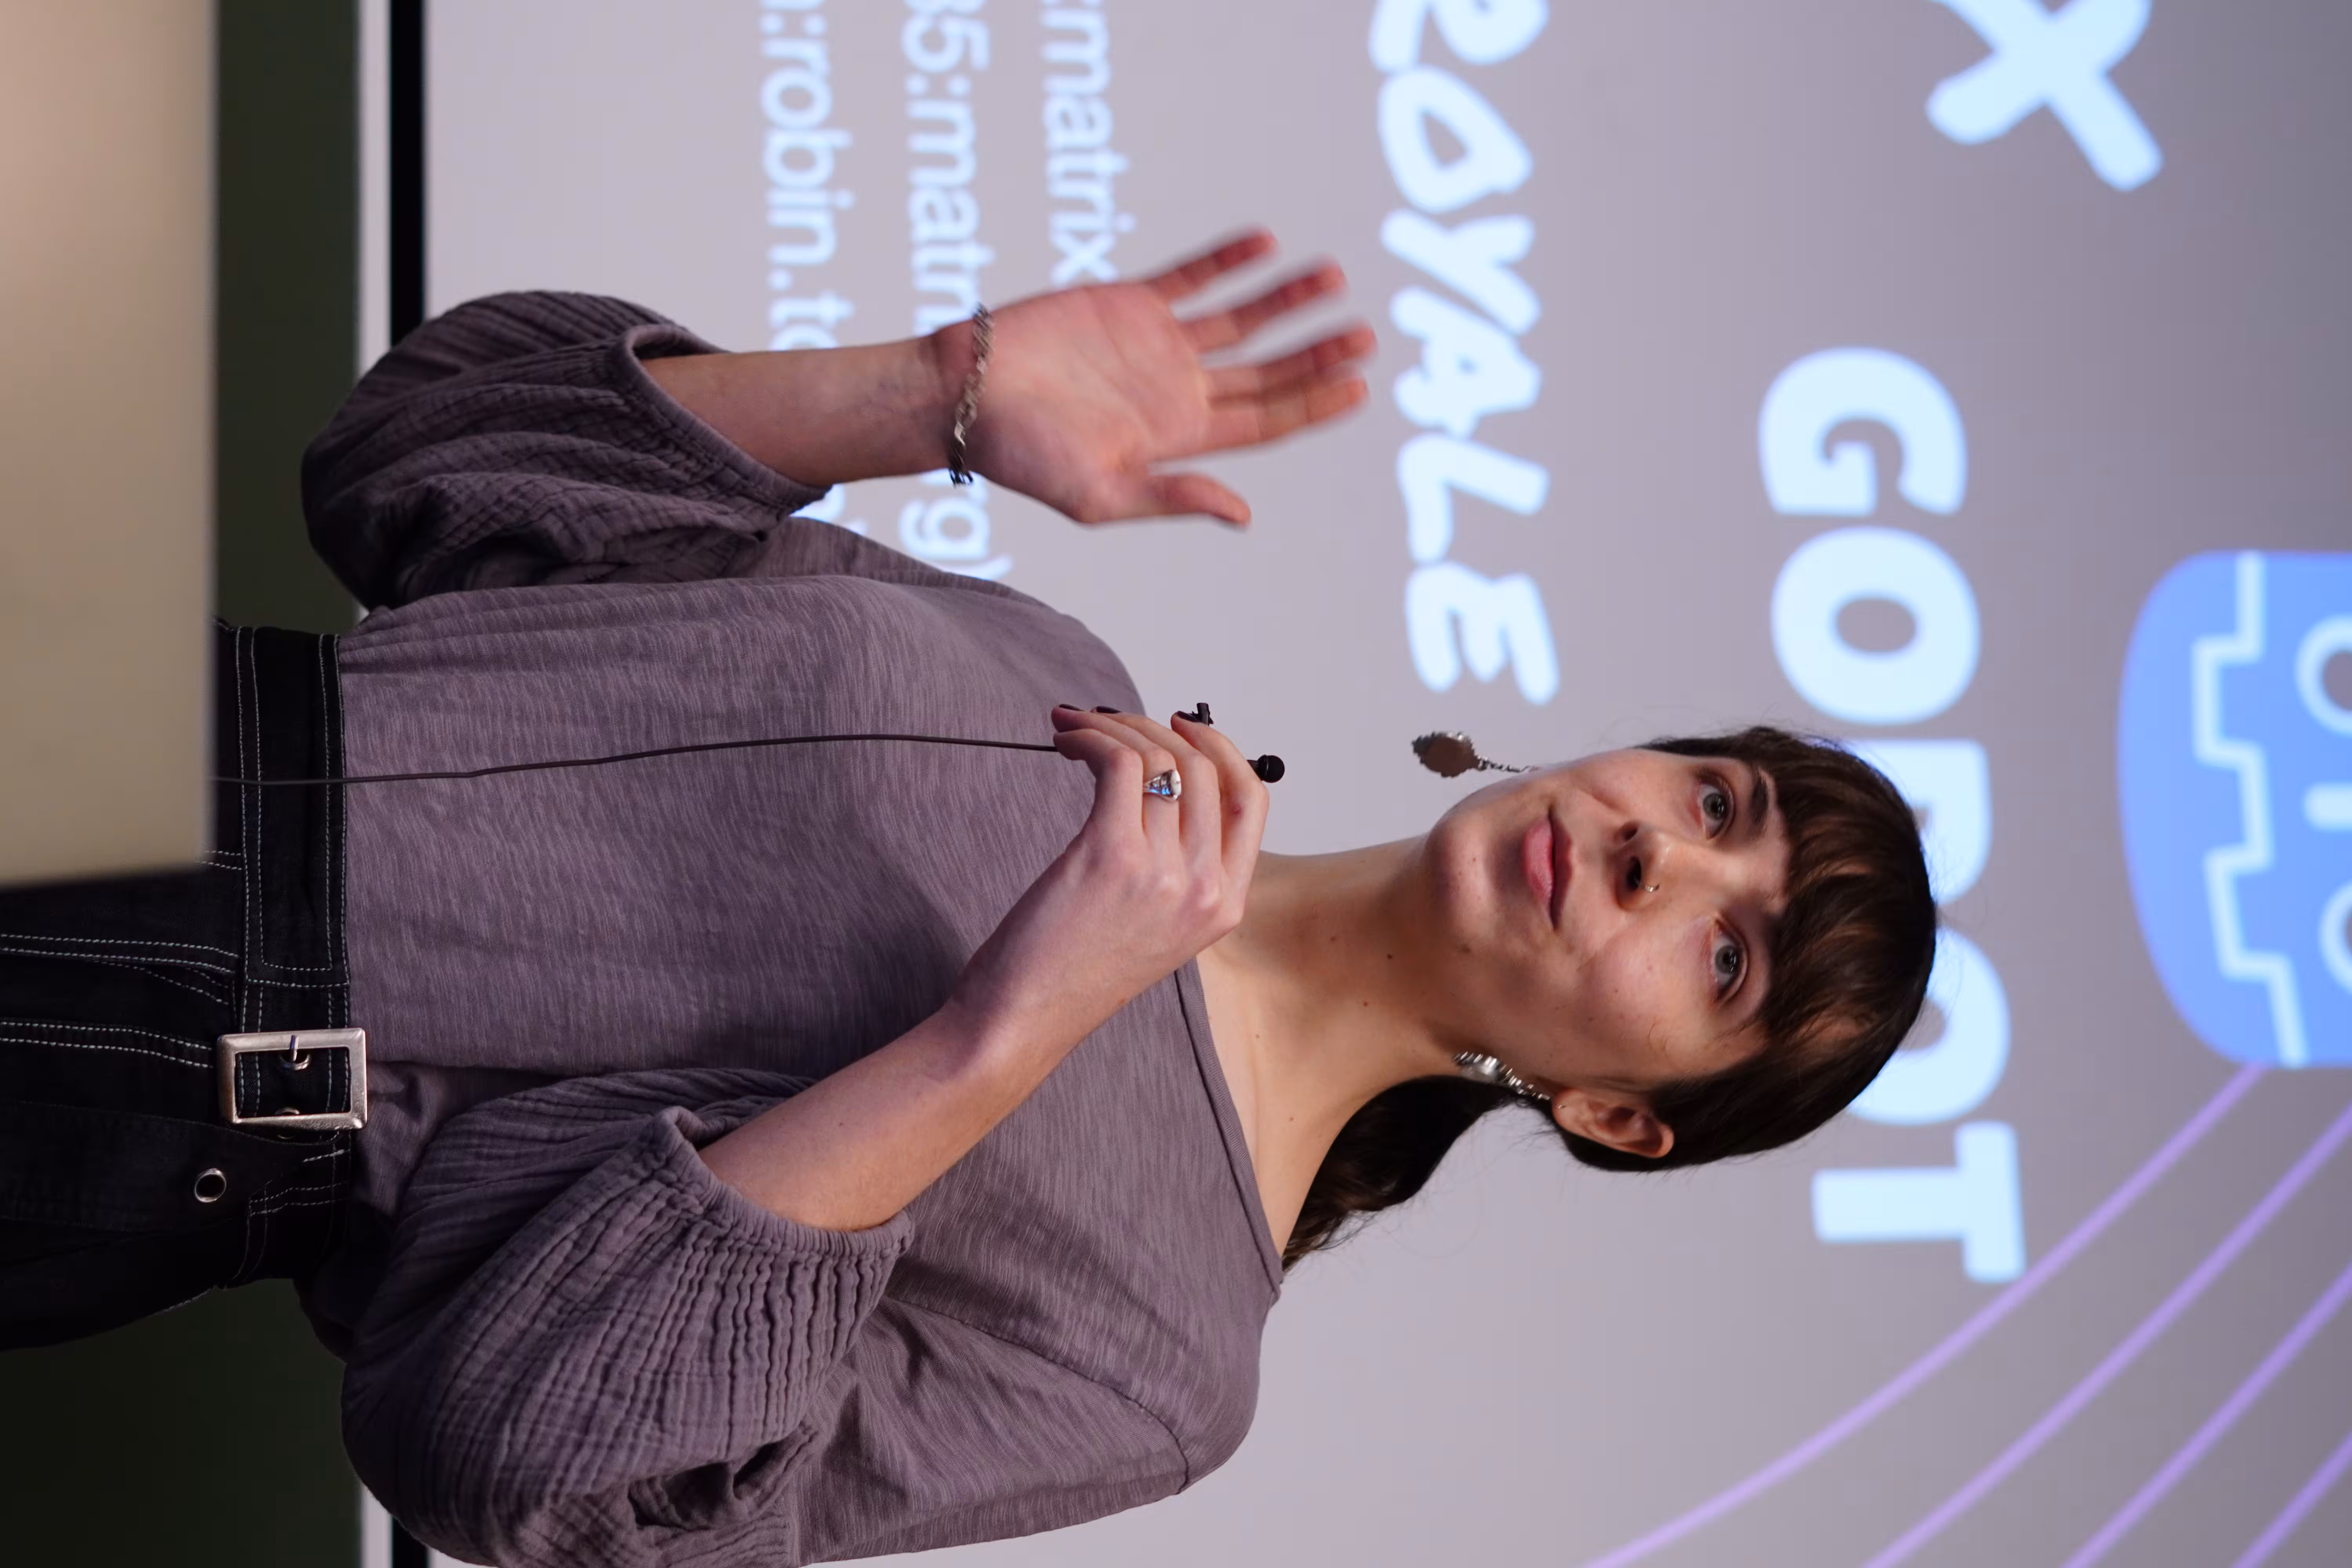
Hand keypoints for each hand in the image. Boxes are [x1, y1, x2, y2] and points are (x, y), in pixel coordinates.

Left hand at [951, 708, 1269, 1048]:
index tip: (1179, 725)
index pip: (1250, 801)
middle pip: (1203, 767)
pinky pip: (1119, 764)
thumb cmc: (1071, 974)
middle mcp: (1204, 890)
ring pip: (1158, 758)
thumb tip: (1162, 780)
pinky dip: (1091, 739)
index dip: (1220, 749)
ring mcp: (1164, 874)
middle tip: (1107, 720)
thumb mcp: (1153, 926)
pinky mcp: (1112, 855)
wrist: (1023, 1020)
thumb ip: (1177, 866)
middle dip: (1152, 726)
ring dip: (1110, 727)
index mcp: (1224, 907)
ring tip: (1073, 729)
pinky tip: (1067, 743)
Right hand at [955, 229, 1374, 526]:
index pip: (1265, 421)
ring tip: (1333, 278)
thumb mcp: (1100, 495)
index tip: (1359, 384)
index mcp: (1179, 438)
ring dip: (1285, 300)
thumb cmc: (1023, 457)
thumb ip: (1173, 495)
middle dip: (1316, 354)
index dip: (1313, 403)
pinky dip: (1227, 261)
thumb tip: (1244, 514)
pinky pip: (1190, 277)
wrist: (965, 396)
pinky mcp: (1127, 303)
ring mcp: (1155, 344)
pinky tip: (1266, 245)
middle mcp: (1177, 390)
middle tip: (1365, 335)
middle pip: (1265, 372)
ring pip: (1240, 320)